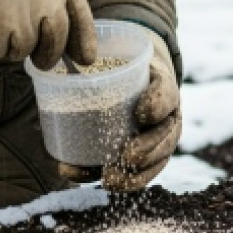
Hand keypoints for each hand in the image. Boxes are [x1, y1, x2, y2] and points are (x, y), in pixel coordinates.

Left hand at [59, 28, 180, 190]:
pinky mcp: (141, 157)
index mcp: (164, 87)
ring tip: (110, 179)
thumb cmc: (125, 66)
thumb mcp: (123, 53)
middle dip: (149, 150)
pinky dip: (116, 180)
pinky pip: (136, 174)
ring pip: (155, 162)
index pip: (167, 94)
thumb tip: (65, 51)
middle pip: (166, 137)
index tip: (141, 113)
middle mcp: (166, 117)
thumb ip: (104, 52)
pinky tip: (92, 180)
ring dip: (135, 176)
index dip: (157, 104)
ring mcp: (157, 140)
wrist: (136, 80)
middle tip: (128, 155)